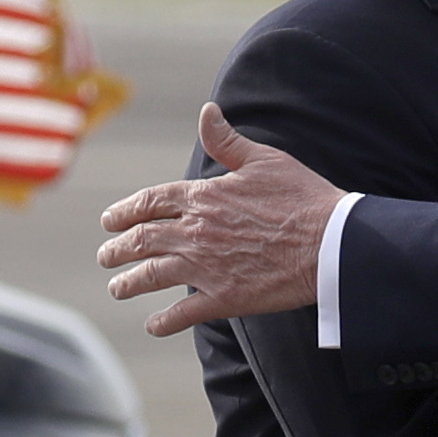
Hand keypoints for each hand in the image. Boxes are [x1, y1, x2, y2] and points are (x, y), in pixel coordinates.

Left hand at [97, 102, 346, 335]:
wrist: (331, 242)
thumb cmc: (303, 197)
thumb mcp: (266, 160)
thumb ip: (228, 141)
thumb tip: (206, 112)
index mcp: (204, 196)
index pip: (149, 202)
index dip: (124, 212)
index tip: (109, 221)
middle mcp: (195, 232)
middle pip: (141, 241)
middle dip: (117, 249)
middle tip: (106, 256)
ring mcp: (205, 267)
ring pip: (150, 277)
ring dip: (127, 284)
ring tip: (118, 287)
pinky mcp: (223, 298)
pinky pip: (180, 313)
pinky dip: (162, 321)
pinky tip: (154, 324)